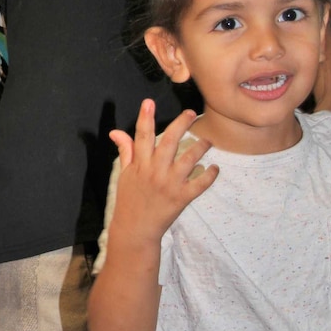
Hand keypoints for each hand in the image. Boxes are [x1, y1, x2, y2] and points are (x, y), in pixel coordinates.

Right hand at [109, 99, 217, 243]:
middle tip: (191, 113)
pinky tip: (214, 168)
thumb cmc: (129, 200)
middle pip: (169, 141)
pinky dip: (209, 175)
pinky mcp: (182, 197)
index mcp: (139, 164)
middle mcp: (155, 171)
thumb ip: (125, 151)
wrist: (135, 229)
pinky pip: (200, 184)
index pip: (141, 136)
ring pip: (188, 159)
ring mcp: (169, 184)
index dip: (145, 117)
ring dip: (199, 147)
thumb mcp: (123, 174)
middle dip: (181, 124)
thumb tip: (116, 132)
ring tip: (207, 140)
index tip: (149, 102)